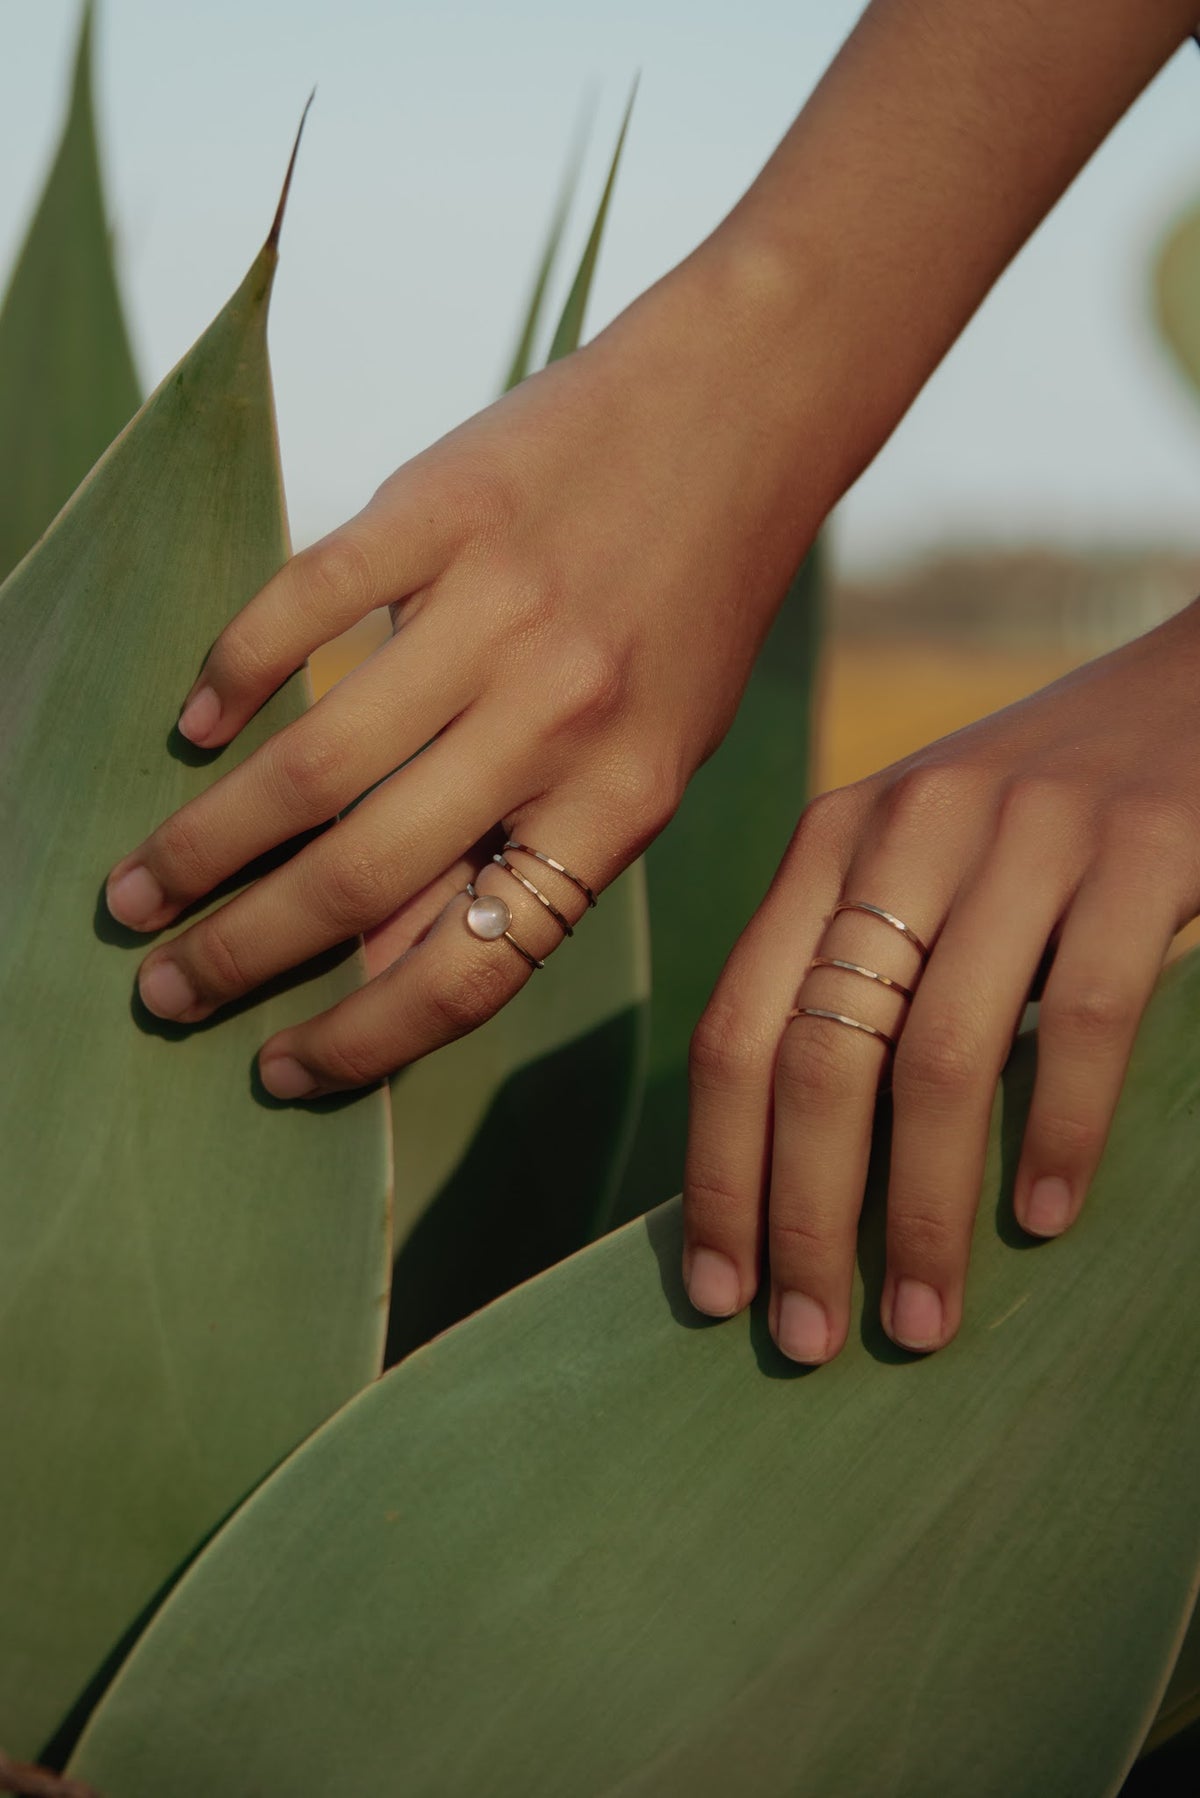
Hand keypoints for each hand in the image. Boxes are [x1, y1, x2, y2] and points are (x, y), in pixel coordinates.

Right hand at [103, 249, 823, 1097]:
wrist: (741, 409)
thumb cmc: (694, 608)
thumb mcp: (655, 757)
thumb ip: (533, 855)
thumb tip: (385, 967)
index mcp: (623, 802)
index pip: (474, 969)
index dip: (362, 1039)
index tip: (276, 1069)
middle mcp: (560, 720)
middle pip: (361, 877)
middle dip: (241, 955)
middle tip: (159, 988)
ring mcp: (496, 610)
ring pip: (309, 766)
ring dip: (201, 845)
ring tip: (133, 893)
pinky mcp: (438, 506)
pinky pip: (300, 607)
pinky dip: (230, 674)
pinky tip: (191, 727)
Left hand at [682, 599, 1199, 1360]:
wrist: (1196, 684)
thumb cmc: (1043, 814)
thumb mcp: (921, 862)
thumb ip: (852, 967)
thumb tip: (785, 1164)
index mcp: (832, 844)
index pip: (734, 1028)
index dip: (716, 1170)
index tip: (716, 1290)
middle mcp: (908, 831)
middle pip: (816, 1056)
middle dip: (804, 1217)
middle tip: (808, 1342)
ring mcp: (1027, 832)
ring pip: (941, 1055)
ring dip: (922, 1209)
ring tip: (921, 1322)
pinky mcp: (1146, 843)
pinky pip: (1086, 1015)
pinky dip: (1061, 1129)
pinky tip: (1045, 1220)